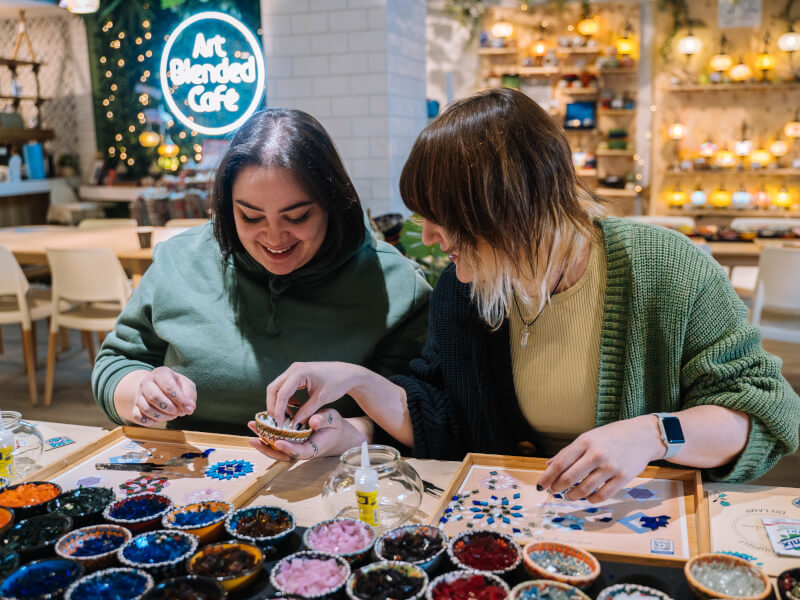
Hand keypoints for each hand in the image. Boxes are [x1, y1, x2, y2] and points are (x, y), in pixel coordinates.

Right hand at [131, 367, 196, 426]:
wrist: (158, 386)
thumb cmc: (176, 386)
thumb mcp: (186, 385)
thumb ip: (190, 395)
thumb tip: (189, 407)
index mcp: (161, 373)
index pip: (168, 386)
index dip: (180, 400)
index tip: (189, 409)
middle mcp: (147, 381)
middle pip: (155, 397)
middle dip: (170, 409)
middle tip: (181, 413)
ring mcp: (139, 394)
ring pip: (146, 408)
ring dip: (162, 416)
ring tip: (172, 415)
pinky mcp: (135, 406)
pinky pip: (137, 417)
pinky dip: (148, 422)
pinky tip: (158, 420)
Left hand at [247, 409, 366, 460]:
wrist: (337, 434)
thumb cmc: (335, 427)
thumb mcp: (334, 420)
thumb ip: (323, 420)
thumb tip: (312, 421)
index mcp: (312, 448)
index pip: (298, 452)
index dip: (288, 448)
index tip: (278, 442)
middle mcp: (300, 450)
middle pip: (281, 454)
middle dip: (266, 447)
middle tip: (254, 438)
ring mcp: (294, 446)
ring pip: (275, 447)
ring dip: (262, 439)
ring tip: (252, 426)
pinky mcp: (290, 440)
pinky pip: (276, 438)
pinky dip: (266, 432)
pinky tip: (258, 422)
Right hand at [266, 362, 368, 427]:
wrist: (347, 373)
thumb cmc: (337, 383)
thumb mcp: (321, 399)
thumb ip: (306, 412)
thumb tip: (293, 425)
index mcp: (299, 372)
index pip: (282, 393)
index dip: (278, 410)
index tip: (279, 425)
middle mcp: (293, 369)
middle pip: (273, 389)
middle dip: (273, 406)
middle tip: (277, 422)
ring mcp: (294, 370)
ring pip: (276, 388)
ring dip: (277, 403)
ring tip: (285, 417)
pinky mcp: (296, 374)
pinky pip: (283, 387)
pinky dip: (284, 399)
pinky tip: (293, 408)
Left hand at [537, 416, 664, 502]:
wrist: (643, 436)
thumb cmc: (612, 436)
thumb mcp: (588, 438)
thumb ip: (569, 452)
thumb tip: (549, 466)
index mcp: (585, 442)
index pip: (560, 463)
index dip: (548, 477)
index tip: (541, 485)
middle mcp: (597, 454)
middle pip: (570, 478)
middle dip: (557, 488)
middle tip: (554, 491)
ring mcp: (610, 467)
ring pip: (584, 489)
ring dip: (572, 496)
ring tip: (569, 495)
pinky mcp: (623, 478)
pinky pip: (602, 496)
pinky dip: (591, 499)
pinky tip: (588, 497)